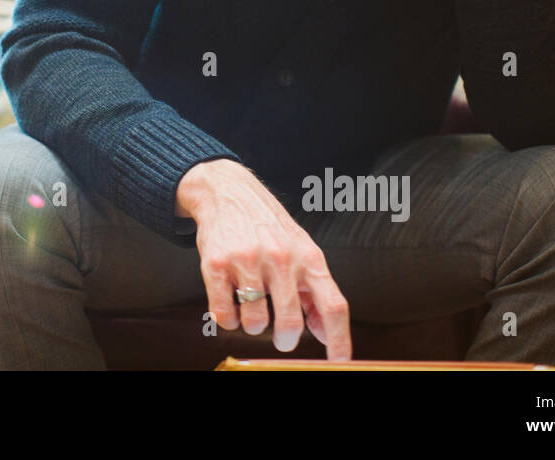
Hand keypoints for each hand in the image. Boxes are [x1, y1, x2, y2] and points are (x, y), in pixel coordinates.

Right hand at [176, 159, 351, 358]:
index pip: (332, 306)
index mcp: (309, 256)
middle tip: (282, 339)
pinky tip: (231, 305)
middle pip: (290, 321)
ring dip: (254, 325)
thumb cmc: (267, 225)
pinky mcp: (216, 263)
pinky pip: (224, 313)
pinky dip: (228, 319)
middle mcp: (281, 257)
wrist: (228, 192)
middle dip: (286, 339)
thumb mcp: (301, 249)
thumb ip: (314, 289)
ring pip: (255, 321)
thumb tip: (325, 332)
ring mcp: (247, 260)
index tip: (338, 363)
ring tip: (252, 310)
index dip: (338, 340)